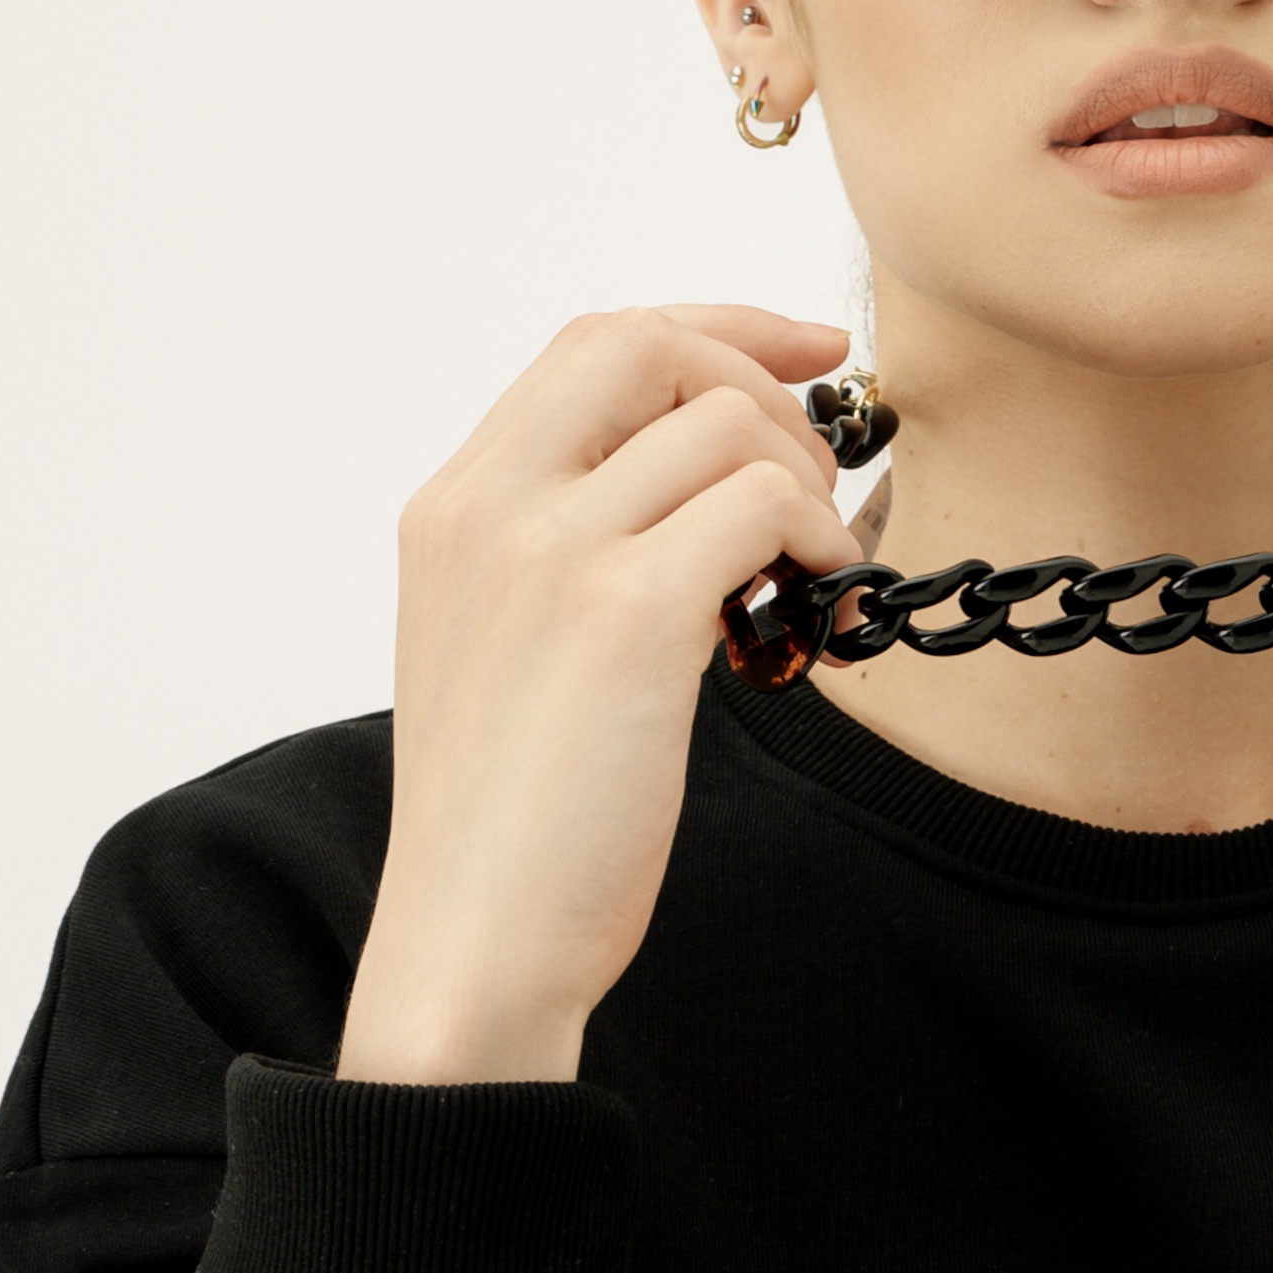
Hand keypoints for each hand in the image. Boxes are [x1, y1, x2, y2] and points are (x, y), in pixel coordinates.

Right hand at [338, 306, 867, 1080]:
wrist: (473, 942)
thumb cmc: (512, 819)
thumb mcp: (508, 648)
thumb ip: (573, 549)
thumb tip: (709, 487)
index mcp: (452, 508)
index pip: (594, 344)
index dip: (717, 330)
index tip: (808, 355)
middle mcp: (488, 508)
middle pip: (650, 343)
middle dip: (763, 378)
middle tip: (818, 472)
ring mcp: (550, 554)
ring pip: (724, 424)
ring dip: (802, 477)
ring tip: (811, 564)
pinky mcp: (624, 617)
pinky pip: (760, 505)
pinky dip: (815, 535)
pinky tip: (819, 600)